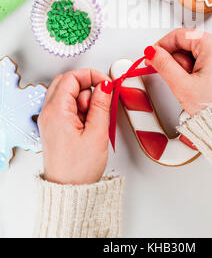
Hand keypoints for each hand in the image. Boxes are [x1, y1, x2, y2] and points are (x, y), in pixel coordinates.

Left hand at [38, 69, 111, 184]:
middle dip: (87, 85)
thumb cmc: (78, 169)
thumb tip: (104, 85)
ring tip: (94, 118)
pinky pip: (68, 107)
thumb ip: (101, 104)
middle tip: (101, 97)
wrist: (70, 191)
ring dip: (84, 99)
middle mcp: (49, 113)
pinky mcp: (56, 127)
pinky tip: (90, 123)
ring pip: (67, 94)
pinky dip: (81, 109)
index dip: (91, 75)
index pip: (71, 77)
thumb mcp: (97, 133)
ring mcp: (50, 120)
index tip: (106, 83)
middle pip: (66, 82)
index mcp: (56, 111)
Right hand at [145, 29, 211, 115]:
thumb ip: (163, 64)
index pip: (178, 35)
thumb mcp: (181, 84)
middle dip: (176, 60)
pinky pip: (204, 60)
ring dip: (185, 67)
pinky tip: (196, 85)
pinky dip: (195, 70)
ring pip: (194, 53)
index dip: (161, 46)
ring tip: (190, 84)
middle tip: (177, 77)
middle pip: (186, 43)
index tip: (152, 56)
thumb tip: (153, 52)